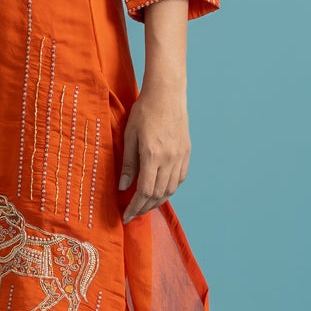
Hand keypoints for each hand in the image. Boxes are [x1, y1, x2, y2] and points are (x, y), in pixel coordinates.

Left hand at [117, 83, 190, 223]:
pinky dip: (170, 189)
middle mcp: (170, 159)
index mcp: (153, 155)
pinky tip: (161, 191)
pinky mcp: (186, 152)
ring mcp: (180, 156)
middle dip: (145, 207)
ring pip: (171, 189)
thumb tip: (124, 187)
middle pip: (158, 194)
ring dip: (157, 201)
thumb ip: (128, 163)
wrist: (167, 94)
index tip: (126, 216)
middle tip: (133, 214)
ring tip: (145, 205)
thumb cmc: (145, 111)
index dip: (135, 207)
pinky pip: (180, 179)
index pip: (145, 191)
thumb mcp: (130, 135)